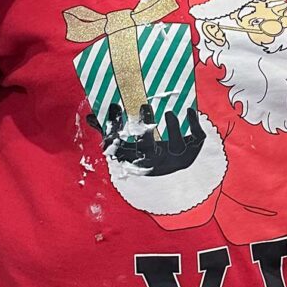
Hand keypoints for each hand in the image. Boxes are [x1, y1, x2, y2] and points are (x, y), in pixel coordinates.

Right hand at [88, 105, 205, 175]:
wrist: (179, 181)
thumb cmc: (148, 156)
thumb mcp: (128, 148)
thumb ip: (109, 132)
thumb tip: (90, 117)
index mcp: (136, 159)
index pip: (121, 147)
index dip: (116, 128)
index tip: (114, 106)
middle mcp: (156, 161)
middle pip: (148, 147)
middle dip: (145, 128)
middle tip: (143, 105)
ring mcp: (176, 157)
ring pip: (175, 145)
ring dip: (173, 128)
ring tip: (169, 112)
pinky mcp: (193, 151)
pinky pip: (196, 139)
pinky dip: (194, 125)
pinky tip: (189, 111)